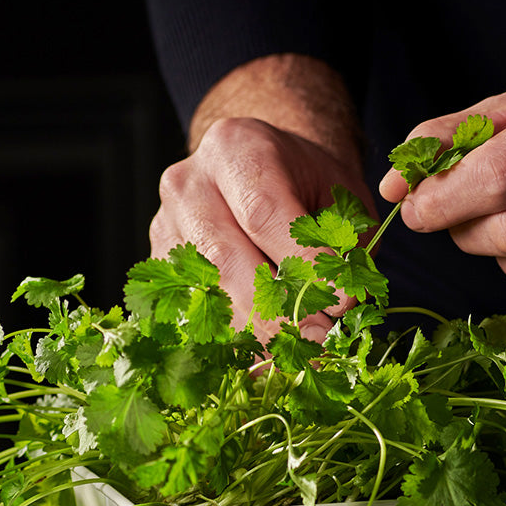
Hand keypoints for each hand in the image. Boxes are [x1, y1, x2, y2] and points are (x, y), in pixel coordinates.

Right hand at [151, 119, 373, 344]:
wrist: (257, 174)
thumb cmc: (306, 187)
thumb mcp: (341, 198)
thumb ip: (345, 245)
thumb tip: (342, 307)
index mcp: (236, 149)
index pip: (263, 212)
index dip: (301, 263)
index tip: (340, 303)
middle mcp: (188, 185)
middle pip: (226, 259)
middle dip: (277, 310)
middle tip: (319, 341)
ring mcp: (166, 227)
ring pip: (205, 294)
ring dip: (255, 334)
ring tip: (300, 353)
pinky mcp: (160, 268)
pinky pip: (191, 314)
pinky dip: (231, 342)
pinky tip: (267, 357)